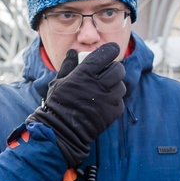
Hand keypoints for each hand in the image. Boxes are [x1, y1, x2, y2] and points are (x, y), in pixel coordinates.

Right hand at [27, 43, 125, 166]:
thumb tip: (73, 53)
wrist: (62, 130)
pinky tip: (104, 103)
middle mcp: (99, 85)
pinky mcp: (113, 113)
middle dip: (114, 68)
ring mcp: (108, 99)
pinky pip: (120, 101)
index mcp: (84, 73)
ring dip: (115, 86)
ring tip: (104, 90)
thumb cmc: (58, 104)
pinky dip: (114, 101)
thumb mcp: (59, 82)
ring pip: (121, 86)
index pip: (105, 54)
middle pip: (118, 69)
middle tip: (108, 72)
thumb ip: (68, 66)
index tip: (112, 50)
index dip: (111, 50)